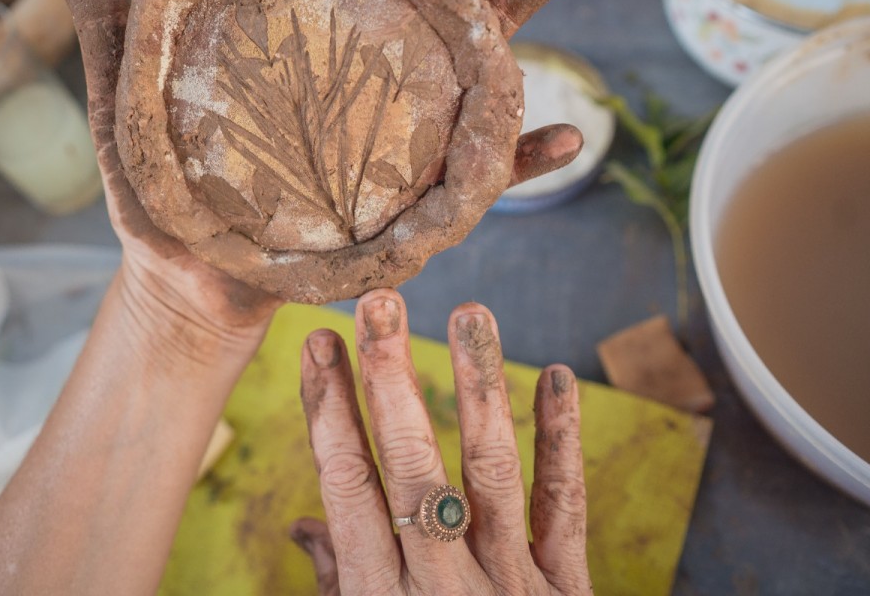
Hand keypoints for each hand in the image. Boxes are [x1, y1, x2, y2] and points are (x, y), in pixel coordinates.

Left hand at [48, 0, 580, 346]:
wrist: (188, 290)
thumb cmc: (157, 200)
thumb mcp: (125, 114)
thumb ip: (113, 34)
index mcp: (284, 36)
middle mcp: (347, 70)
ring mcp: (388, 130)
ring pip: (462, 60)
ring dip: (511, 11)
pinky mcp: (409, 196)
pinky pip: (480, 174)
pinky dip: (526, 157)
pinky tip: (569, 136)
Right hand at [293, 290, 591, 594]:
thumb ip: (338, 581)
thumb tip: (302, 527)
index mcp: (381, 594)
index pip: (347, 483)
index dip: (329, 408)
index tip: (320, 341)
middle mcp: (443, 584)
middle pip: (412, 464)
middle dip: (391, 376)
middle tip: (381, 303)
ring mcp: (510, 584)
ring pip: (490, 468)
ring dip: (479, 383)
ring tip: (471, 313)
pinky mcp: (567, 589)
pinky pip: (562, 504)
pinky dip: (561, 440)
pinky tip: (557, 378)